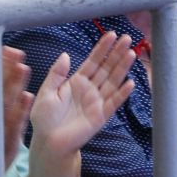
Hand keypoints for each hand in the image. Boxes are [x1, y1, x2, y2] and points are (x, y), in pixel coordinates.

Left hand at [28, 32, 135, 158]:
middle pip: (106, 68)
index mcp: (77, 81)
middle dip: (117, 53)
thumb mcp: (46, 93)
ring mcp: (98, 101)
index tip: (111, 34)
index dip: (102, 48)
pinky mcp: (102, 115)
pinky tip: (130, 83)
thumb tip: (65, 55)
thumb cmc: (45, 118)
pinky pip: (114, 102)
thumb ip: (56, 74)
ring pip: (113, 81)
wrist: (49, 142)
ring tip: (131, 53)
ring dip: (122, 68)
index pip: (92, 61)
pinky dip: (122, 93)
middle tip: (127, 38)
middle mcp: (90, 89)